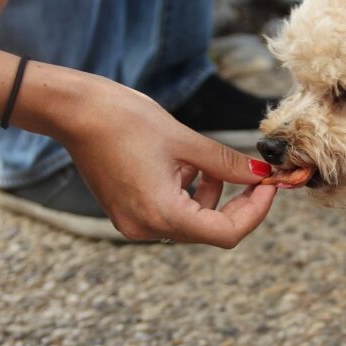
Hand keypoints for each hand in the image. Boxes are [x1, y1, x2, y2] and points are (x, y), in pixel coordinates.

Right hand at [55, 78, 276, 247]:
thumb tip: (263, 175)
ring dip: (212, 197)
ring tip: (209, 164)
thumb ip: (228, 164)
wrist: (75, 112)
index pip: (227, 233)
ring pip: (192, 223)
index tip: (270, 186)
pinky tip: (185, 167)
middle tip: (257, 176)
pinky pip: (171, 214)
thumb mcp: (186, 142)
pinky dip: (189, 195)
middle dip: (238, 204)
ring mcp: (134, 224)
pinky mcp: (127, 213)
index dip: (256, 211)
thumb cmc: (126, 120)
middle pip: (210, 230)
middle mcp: (147, 228)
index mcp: (163, 214)